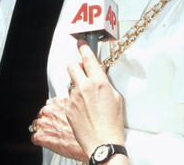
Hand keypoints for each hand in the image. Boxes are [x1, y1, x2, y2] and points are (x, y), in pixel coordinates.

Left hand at [31, 97, 86, 160]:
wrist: (91, 143)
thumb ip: (73, 104)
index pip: (52, 103)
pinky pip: (35, 138)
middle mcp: (50, 110)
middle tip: (59, 127)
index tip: (60, 116)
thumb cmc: (88, 127)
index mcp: (59, 101)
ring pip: (38, 124)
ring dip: (45, 129)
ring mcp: (43, 123)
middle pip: (44, 113)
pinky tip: (51, 142)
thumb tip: (73, 104)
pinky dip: (42, 140)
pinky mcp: (40, 137)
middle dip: (49, 119)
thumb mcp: (82, 108)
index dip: (57, 111)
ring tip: (56, 135)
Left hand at [66, 41, 124, 157]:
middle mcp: (83, 87)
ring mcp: (73, 98)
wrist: (102, 141)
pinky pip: (70, 99)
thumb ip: (105, 82)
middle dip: (76, 65)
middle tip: (82, 71)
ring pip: (71, 84)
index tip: (81, 42)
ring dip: (77, 86)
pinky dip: (76, 102)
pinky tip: (84, 111)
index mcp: (98, 82)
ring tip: (87, 99)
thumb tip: (100, 73)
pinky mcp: (67, 109)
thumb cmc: (113, 121)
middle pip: (72, 66)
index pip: (88, 58)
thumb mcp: (116, 97)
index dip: (84, 47)